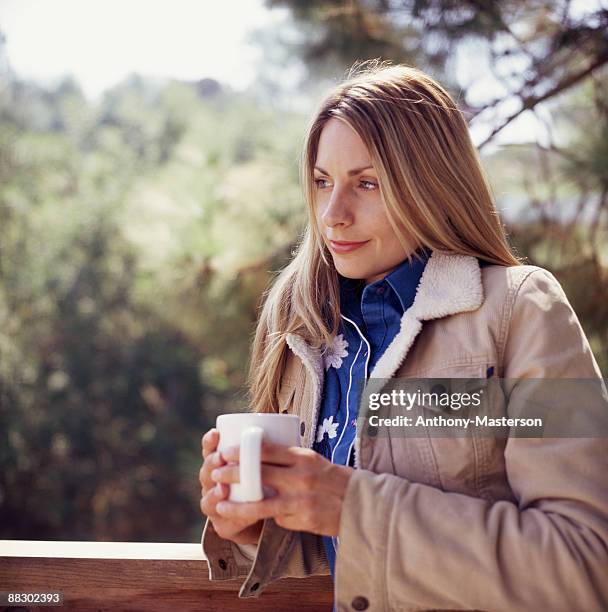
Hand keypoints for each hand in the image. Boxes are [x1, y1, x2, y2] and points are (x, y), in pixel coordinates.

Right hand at [199, 428, 263, 544]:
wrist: (268, 515)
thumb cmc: (269, 481)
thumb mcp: (267, 463)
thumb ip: (269, 449)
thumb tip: (284, 421)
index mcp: (221, 465)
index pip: (210, 450)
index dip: (210, 442)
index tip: (216, 433)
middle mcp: (214, 483)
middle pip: (206, 472)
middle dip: (211, 465)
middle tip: (220, 459)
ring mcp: (216, 504)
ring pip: (207, 497)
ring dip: (213, 492)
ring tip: (222, 488)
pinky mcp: (223, 524)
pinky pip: (220, 520)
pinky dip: (226, 515)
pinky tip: (229, 511)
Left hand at [210, 441, 353, 536]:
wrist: (361, 503)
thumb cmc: (333, 479)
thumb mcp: (313, 461)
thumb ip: (289, 459)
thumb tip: (257, 455)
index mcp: (303, 457)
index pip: (266, 450)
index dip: (242, 450)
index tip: (224, 451)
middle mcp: (302, 477)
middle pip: (258, 473)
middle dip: (232, 473)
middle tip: (215, 473)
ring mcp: (302, 501)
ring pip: (261, 503)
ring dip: (237, 504)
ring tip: (220, 503)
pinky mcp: (304, 521)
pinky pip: (278, 519)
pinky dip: (270, 517)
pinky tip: (264, 517)